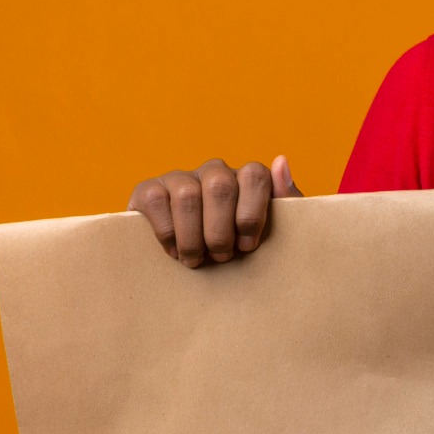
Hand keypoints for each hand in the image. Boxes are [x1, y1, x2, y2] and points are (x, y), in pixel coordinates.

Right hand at [125, 155, 303, 266]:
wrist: (197, 273)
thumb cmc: (239, 250)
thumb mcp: (270, 233)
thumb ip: (284, 201)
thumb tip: (280, 161)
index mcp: (245, 177)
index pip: (255, 174)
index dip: (252, 214)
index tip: (247, 246)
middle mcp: (214, 171)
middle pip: (220, 187)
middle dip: (221, 231)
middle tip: (221, 257)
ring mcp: (180, 177)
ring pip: (188, 195)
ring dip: (193, 237)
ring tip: (196, 260)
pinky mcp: (148, 189)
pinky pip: (156, 200)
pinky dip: (167, 232)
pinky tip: (174, 251)